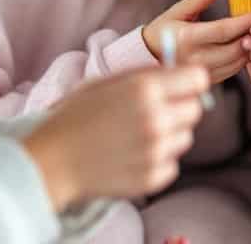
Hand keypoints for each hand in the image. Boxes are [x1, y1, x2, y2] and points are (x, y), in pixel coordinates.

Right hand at [23, 65, 209, 209]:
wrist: (52, 161)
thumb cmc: (75, 117)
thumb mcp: (105, 83)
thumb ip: (144, 75)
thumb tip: (178, 72)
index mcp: (145, 89)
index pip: (198, 79)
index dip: (189, 81)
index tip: (179, 86)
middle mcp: (156, 119)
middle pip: (195, 109)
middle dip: (180, 107)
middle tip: (154, 111)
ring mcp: (156, 151)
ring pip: (185, 137)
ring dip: (169, 135)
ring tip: (136, 135)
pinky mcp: (153, 178)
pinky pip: (172, 163)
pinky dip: (157, 160)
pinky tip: (131, 155)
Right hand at [143, 0, 250, 83]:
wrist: (147, 57)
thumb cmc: (163, 29)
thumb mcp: (180, 9)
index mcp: (187, 38)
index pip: (225, 30)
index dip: (248, 21)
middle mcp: (195, 59)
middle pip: (236, 48)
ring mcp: (202, 72)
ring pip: (238, 62)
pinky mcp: (209, 81)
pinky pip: (234, 70)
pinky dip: (245, 57)